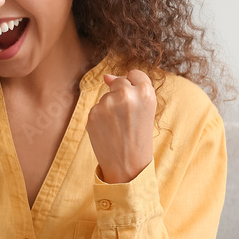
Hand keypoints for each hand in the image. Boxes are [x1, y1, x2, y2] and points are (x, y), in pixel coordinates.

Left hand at [86, 69, 156, 183]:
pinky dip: (100, 118)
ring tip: (119, 127)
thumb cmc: (139, 137)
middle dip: (120, 94)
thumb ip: (130, 90)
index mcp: (146, 93)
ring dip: (110, 107)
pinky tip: (108, 131)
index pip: (135, 73)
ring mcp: (108, 103)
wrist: (128, 165)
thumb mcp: (146, 111)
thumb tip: (106, 77)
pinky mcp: (93, 113)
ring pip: (106, 96)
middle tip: (127, 116)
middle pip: (118, 81)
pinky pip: (96, 108)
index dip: (134, 84)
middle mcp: (126, 95)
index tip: (134, 97)